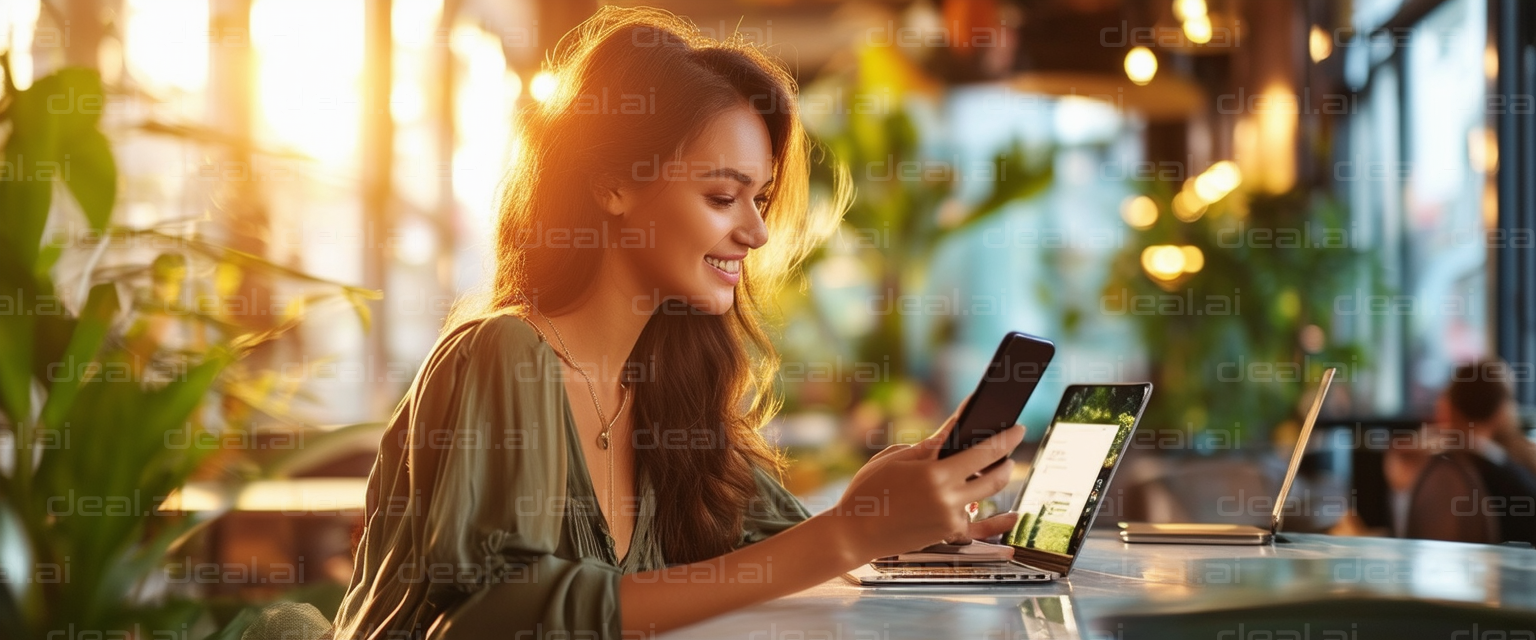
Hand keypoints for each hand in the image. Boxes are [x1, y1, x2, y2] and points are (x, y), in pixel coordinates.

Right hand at [830, 395, 1025, 560]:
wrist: (855, 532)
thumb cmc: (869, 490)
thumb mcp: (897, 457)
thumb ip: (931, 445)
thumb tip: (956, 428)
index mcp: (936, 474)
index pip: (984, 452)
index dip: (1005, 438)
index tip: (1019, 427)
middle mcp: (948, 499)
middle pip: (994, 477)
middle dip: (1006, 459)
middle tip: (1010, 445)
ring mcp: (950, 519)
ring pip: (987, 497)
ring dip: (997, 479)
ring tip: (999, 466)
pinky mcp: (946, 533)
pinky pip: (977, 527)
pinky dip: (994, 521)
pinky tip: (1011, 515)